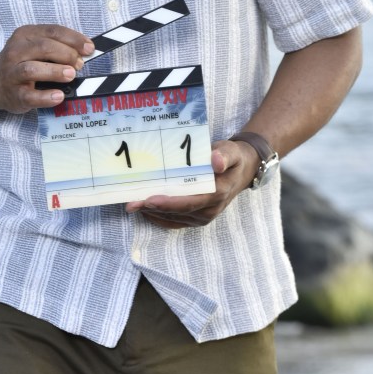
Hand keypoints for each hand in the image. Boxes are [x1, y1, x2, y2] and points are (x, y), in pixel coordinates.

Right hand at [0, 24, 93, 113]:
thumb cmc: (21, 61)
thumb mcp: (33, 46)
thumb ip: (56, 45)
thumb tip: (85, 51)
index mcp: (25, 35)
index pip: (52, 31)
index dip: (74, 39)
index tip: (89, 48)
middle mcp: (16, 52)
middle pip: (43, 47)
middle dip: (66, 54)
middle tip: (80, 63)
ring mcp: (13, 74)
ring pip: (32, 69)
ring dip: (54, 71)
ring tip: (71, 74)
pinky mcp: (14, 94)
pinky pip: (30, 95)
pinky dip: (45, 96)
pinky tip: (59, 96)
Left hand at [124, 140, 259, 228]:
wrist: (242, 171)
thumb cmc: (232, 158)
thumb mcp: (231, 151)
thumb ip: (224, 155)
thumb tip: (215, 161)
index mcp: (217, 193)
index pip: (189, 201)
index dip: (168, 203)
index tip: (149, 199)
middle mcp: (210, 210)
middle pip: (176, 212)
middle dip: (152, 208)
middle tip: (130, 203)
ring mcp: (204, 217)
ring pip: (173, 218)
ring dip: (152, 213)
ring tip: (132, 205)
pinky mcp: (197, 219)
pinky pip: (175, 222)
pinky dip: (159, 217)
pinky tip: (145, 210)